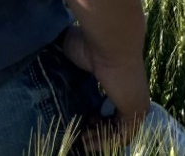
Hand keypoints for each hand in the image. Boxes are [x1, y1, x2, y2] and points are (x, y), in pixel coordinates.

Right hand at [58, 26, 149, 144]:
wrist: (110, 43)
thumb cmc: (91, 45)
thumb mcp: (77, 56)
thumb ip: (70, 65)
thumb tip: (48, 59)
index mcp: (120, 81)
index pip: (112, 106)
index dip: (95, 117)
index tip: (80, 119)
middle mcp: (130, 93)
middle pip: (116, 122)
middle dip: (97, 130)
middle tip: (80, 133)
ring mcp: (136, 102)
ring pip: (119, 131)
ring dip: (99, 138)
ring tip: (82, 139)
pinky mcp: (137, 110)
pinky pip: (123, 136)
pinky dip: (105, 142)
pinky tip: (87, 141)